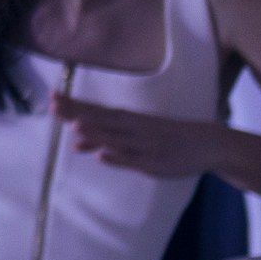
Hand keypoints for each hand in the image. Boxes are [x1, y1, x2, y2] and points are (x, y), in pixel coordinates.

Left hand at [53, 91, 226, 178]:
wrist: (208, 144)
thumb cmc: (167, 137)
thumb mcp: (136, 132)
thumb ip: (106, 137)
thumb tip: (75, 140)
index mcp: (131, 119)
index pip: (97, 110)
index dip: (75, 104)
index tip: (51, 96)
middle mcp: (135, 129)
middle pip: (102, 120)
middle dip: (78, 113)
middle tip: (53, 104)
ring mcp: (144, 146)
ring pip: (117, 139)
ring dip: (97, 134)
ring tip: (75, 126)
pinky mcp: (154, 164)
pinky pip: (134, 161)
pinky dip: (119, 158)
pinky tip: (102, 157)